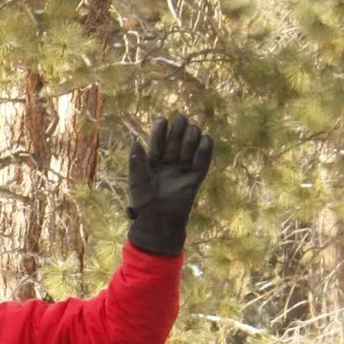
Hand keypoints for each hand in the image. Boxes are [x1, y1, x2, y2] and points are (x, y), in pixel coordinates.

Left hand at [125, 114, 215, 256]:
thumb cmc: (144, 205)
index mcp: (152, 164)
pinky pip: (201, 165)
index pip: (157, 144)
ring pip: (188, 151)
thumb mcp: (137, 183)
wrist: (158, 224)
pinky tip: (207, 139)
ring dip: (191, 139)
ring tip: (193, 129)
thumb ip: (137, 164)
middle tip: (182, 119)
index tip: (162, 120)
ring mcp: (181, 172)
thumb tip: (136, 142)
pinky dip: (204, 153)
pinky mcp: (193, 181)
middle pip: (175, 144)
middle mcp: (168, 166)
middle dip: (178, 132)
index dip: (160, 132)